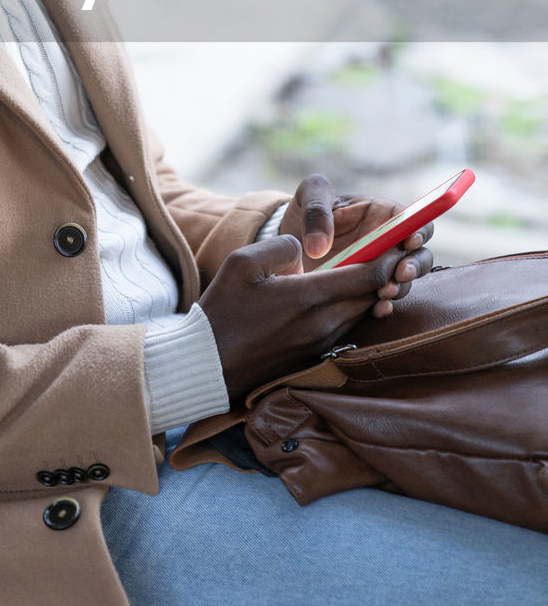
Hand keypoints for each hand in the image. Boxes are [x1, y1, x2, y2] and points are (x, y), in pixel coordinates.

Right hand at [199, 235, 410, 401]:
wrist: (208, 366)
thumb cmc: (222, 311)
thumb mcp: (243, 262)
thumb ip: (282, 245)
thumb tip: (306, 250)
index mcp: (309, 297)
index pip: (369, 276)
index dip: (388, 255)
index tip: (398, 240)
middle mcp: (324, 324)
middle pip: (374, 295)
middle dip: (387, 272)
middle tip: (394, 251)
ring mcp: (322, 344)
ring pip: (363, 313)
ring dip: (373, 292)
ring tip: (373, 270)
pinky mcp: (316, 356)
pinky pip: (348, 328)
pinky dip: (355, 309)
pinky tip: (345, 297)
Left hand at [279, 173, 433, 317]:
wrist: (288, 239)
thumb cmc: (305, 209)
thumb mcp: (309, 195)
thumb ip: (316, 211)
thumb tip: (318, 248)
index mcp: (382, 214)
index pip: (412, 220)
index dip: (419, 230)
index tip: (410, 241)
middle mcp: (387, 243)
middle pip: (418, 255)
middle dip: (415, 265)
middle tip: (401, 273)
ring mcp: (378, 269)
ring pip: (404, 281)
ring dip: (400, 287)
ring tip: (384, 292)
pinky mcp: (365, 291)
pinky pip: (382, 301)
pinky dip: (383, 306)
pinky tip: (377, 308)